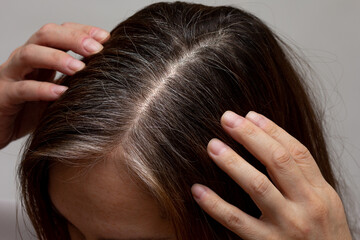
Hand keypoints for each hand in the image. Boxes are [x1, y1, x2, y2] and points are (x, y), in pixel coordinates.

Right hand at [0, 22, 109, 148]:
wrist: (1, 127)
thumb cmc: (32, 108)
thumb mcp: (58, 90)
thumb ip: (75, 79)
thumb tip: (109, 72)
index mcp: (41, 55)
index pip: (61, 32)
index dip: (83, 31)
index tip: (107, 37)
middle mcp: (25, 60)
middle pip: (45, 35)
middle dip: (73, 38)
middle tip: (96, 49)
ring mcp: (11, 75)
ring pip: (29, 54)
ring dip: (57, 58)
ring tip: (79, 68)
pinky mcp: (3, 96)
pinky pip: (21, 89)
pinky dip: (42, 89)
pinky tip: (60, 92)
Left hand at [191, 111, 351, 239]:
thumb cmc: (323, 236)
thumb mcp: (323, 204)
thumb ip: (301, 178)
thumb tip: (270, 145)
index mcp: (320, 192)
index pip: (295, 152)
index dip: (271, 130)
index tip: (249, 115)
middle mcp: (307, 206)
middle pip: (276, 161)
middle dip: (250, 136)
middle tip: (227, 119)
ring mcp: (287, 226)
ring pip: (257, 186)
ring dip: (232, 163)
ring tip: (213, 146)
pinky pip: (236, 221)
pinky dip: (215, 204)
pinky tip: (198, 190)